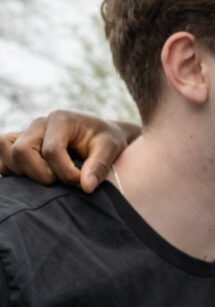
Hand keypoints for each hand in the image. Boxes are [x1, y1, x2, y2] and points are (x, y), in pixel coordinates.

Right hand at [0, 111, 138, 192]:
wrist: (101, 136)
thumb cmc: (107, 140)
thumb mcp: (111, 148)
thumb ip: (99, 165)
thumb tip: (85, 187)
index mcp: (61, 119)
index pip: (51, 150)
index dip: (65, 173)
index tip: (81, 183)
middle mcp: (38, 124)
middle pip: (22, 152)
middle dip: (41, 174)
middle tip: (61, 182)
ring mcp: (25, 134)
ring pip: (6, 153)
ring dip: (24, 173)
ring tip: (48, 179)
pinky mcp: (18, 146)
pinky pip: (1, 158)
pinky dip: (10, 171)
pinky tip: (31, 180)